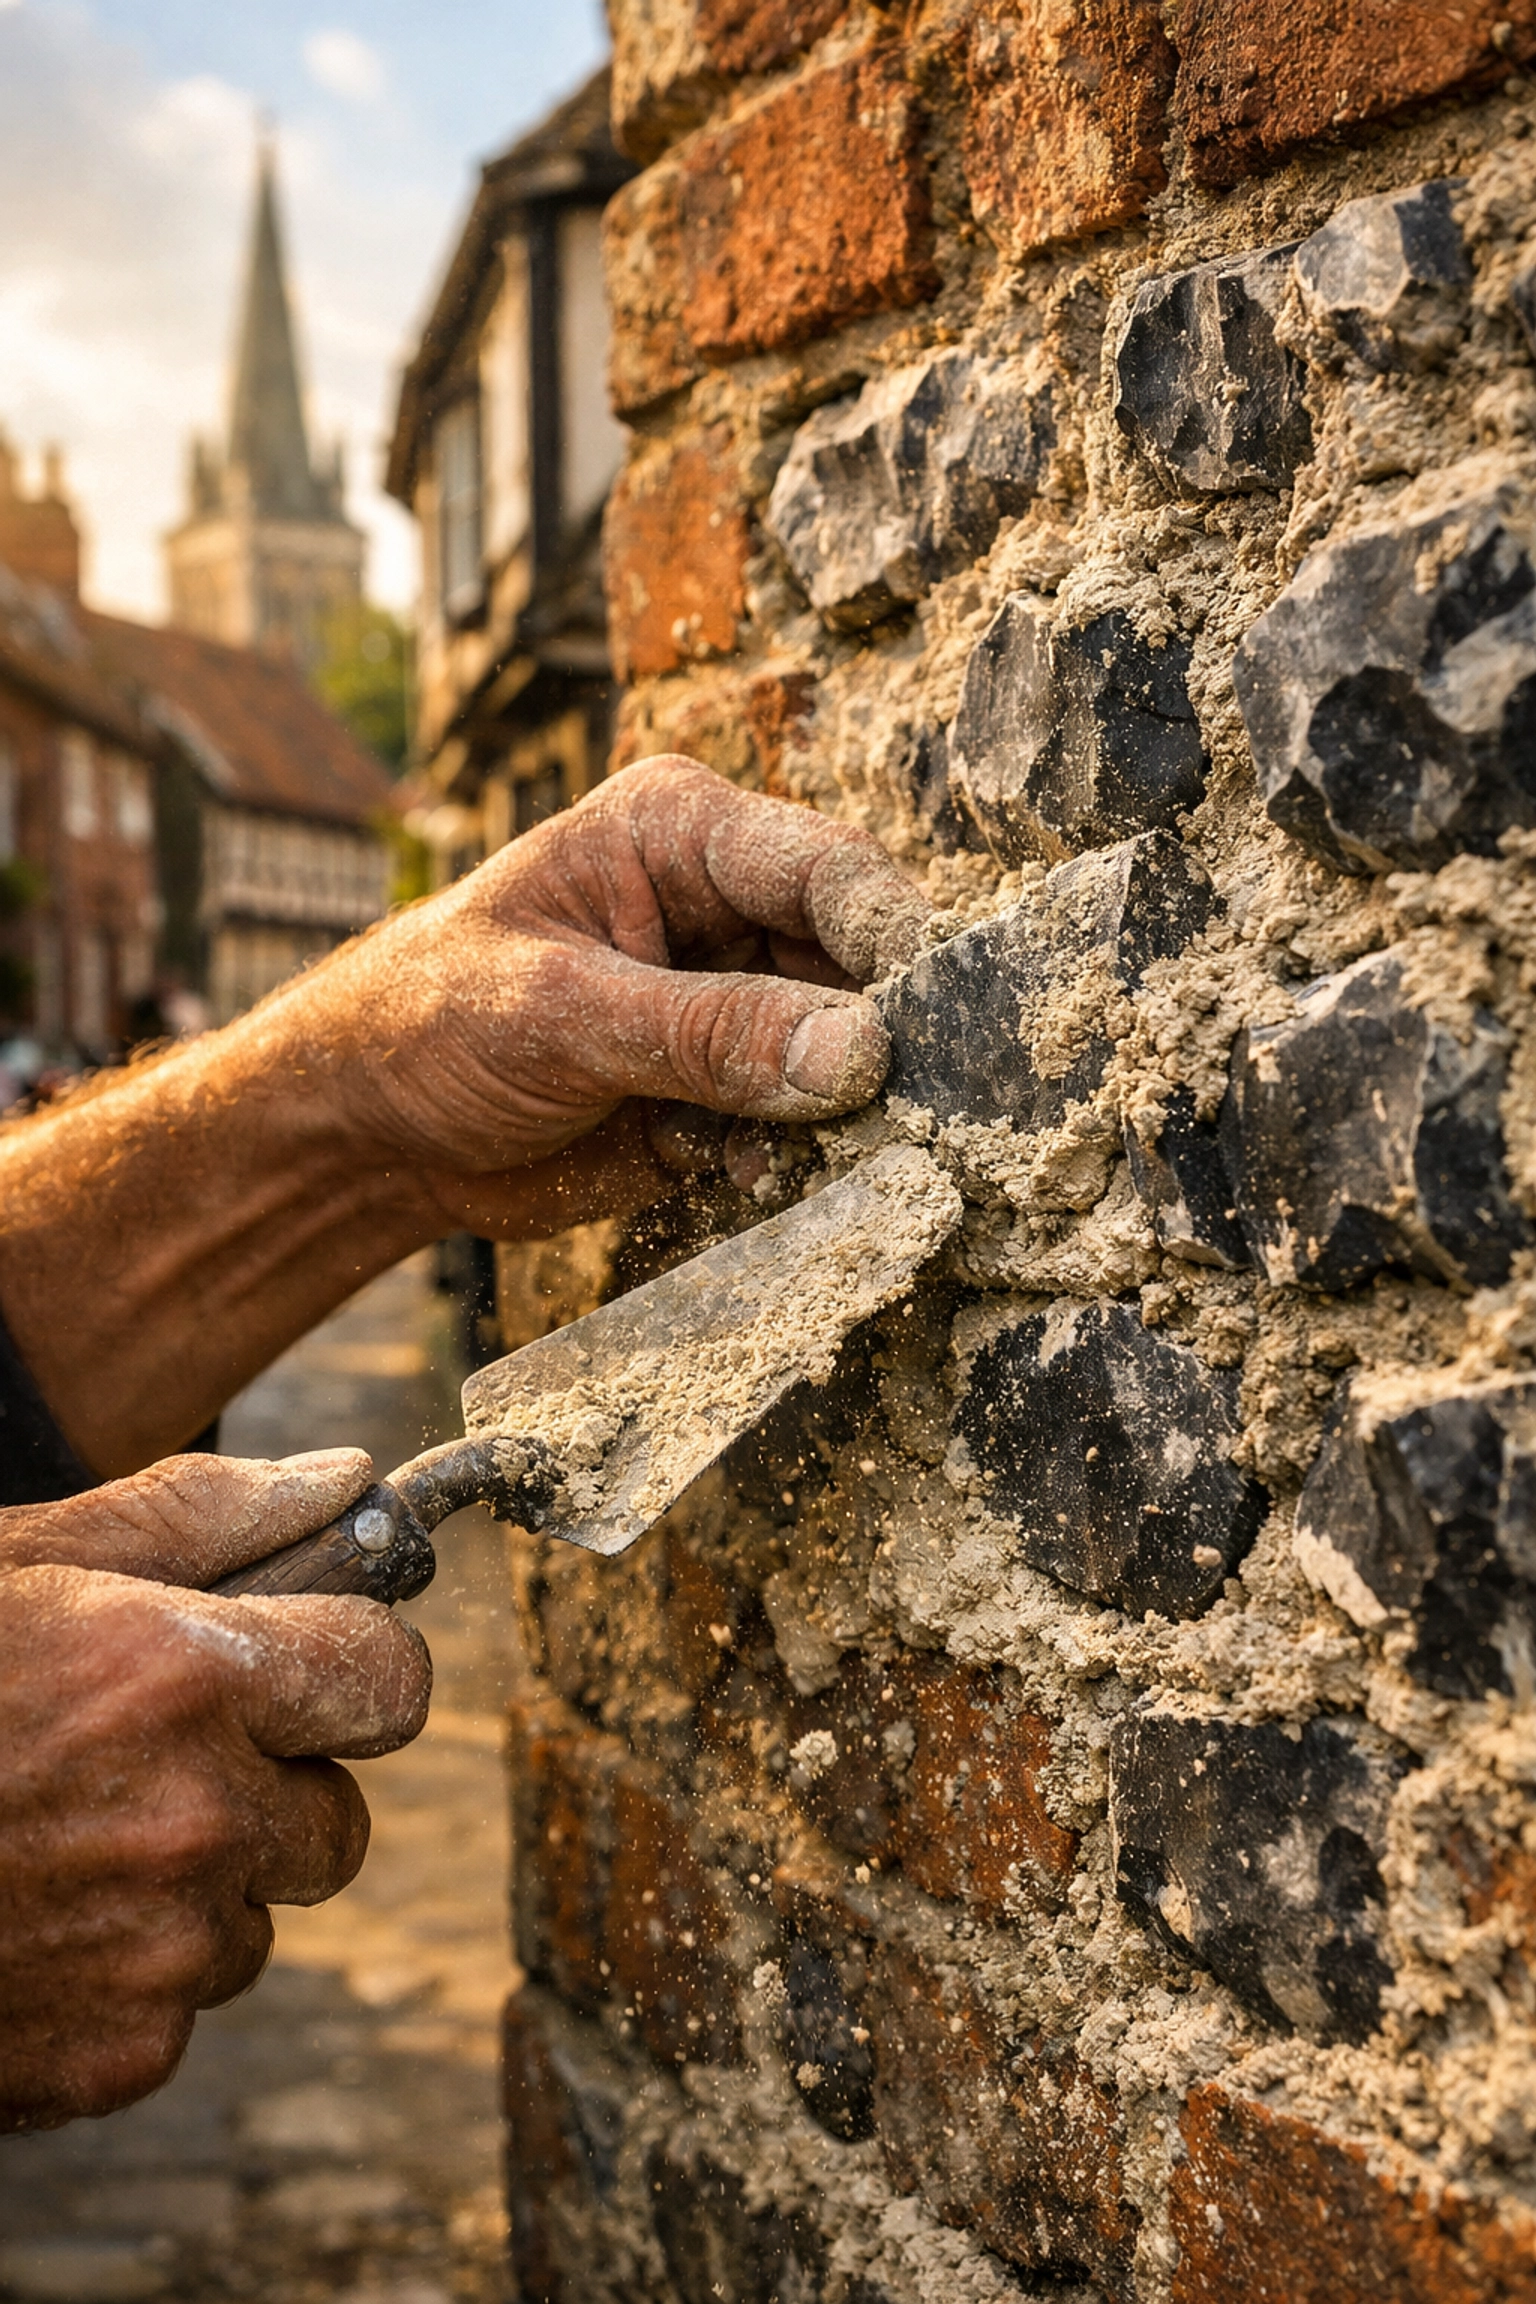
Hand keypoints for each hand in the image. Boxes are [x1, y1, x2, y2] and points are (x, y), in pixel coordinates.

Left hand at [0, 756, 931, 1474]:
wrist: (367, 1133)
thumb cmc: (428, 1024)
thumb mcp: (563, 1016)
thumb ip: (712, 1034)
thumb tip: (861, 1054)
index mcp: (681, 832)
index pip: (829, 870)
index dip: (894, 945)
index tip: (939, 1027)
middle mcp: (725, 906)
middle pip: (858, 966)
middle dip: (876, 1048)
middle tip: (901, 1121)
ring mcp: (733, 1002)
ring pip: (845, 1056)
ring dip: (834, 1118)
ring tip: (790, 1158)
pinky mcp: (728, 1089)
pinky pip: (803, 1126)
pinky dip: (790, 1161)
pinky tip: (728, 1176)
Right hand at [0, 1449, 429, 2131]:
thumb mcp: (21, 1564)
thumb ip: (201, 1514)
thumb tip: (350, 1479)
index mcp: (180, 1678)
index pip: (390, 1678)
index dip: (349, 1669)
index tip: (303, 1670)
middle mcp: (197, 1817)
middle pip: (340, 1814)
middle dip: (274, 1787)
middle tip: (156, 1762)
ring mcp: (163, 1947)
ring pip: (262, 1913)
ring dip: (201, 1885)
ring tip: (68, 1842)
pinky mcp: (125, 2051)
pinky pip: (189, 2000)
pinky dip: (134, 1972)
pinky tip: (38, 1921)